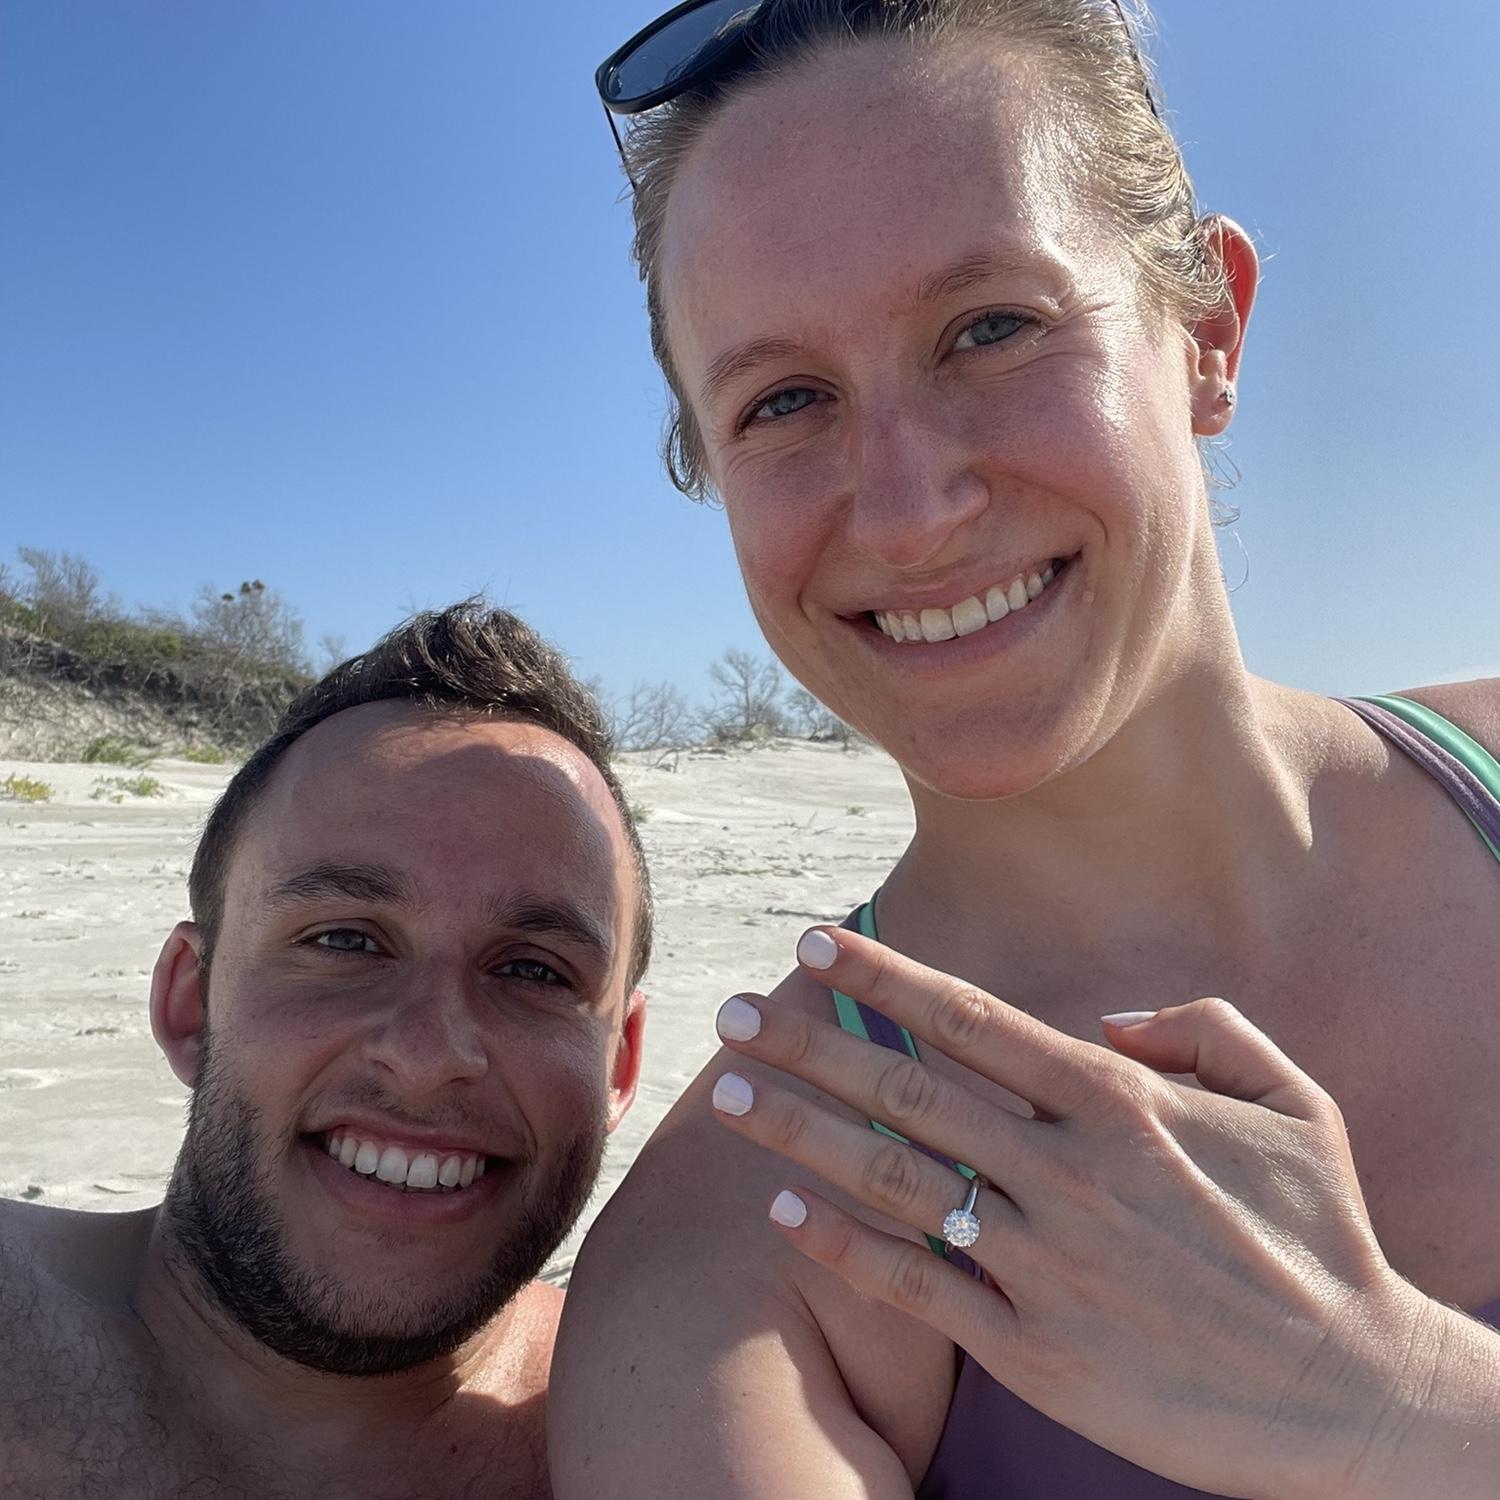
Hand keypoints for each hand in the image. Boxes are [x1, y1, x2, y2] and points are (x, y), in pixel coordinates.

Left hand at [710, 927, 1436, 1498]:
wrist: (1354, 1393)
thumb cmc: (1322, 1235)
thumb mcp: (1290, 1100)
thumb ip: (1195, 1030)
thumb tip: (1100, 1021)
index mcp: (1120, 1101)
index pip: (970, 1019)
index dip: (881, 978)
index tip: (811, 944)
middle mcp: (1068, 1171)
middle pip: (906, 1091)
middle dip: (808, 1043)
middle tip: (730, 1011)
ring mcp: (1045, 1263)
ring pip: (891, 1179)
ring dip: (800, 1132)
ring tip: (729, 1094)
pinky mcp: (1035, 1350)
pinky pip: (916, 1284)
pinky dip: (843, 1247)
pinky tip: (783, 1213)